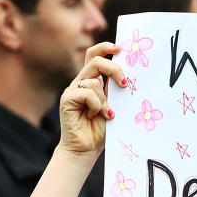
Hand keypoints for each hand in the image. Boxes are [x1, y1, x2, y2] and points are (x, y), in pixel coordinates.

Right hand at [58, 42, 125, 162]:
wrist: (86, 149)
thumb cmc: (102, 129)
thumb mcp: (114, 104)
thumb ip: (116, 90)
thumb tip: (129, 76)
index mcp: (92, 80)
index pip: (94, 55)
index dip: (105, 47)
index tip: (120, 48)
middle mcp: (80, 82)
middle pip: (96, 61)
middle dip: (114, 69)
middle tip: (124, 84)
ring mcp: (72, 90)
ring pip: (94, 80)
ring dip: (105, 99)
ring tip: (105, 114)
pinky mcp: (67, 99)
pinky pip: (87, 93)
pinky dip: (97, 105)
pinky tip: (95, 117)